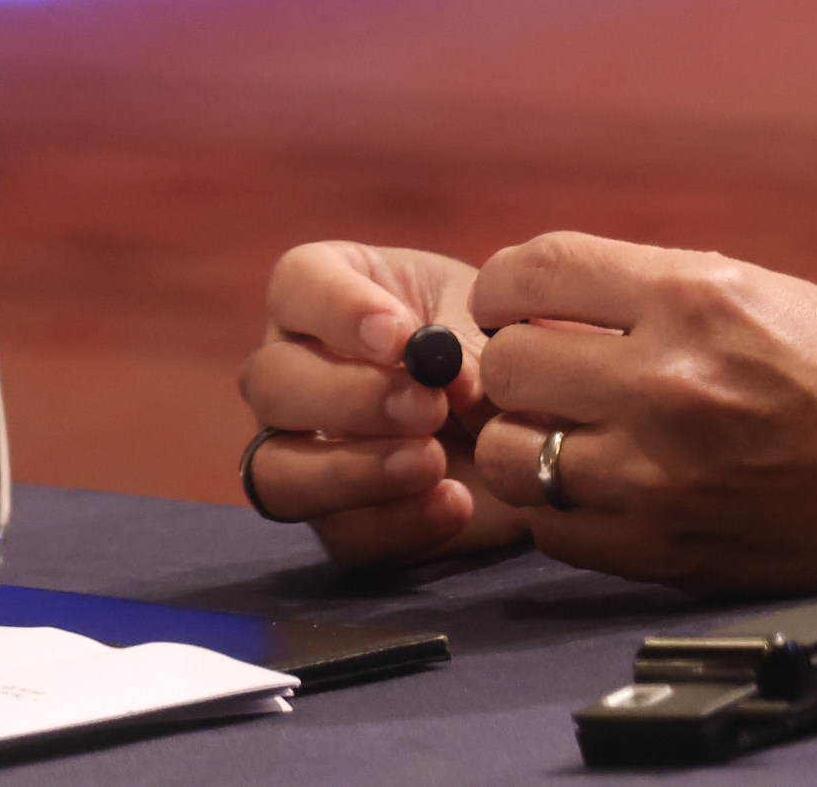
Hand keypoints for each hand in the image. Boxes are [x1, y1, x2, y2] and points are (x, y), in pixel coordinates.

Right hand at [234, 241, 531, 568]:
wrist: (544, 418)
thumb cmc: (502, 341)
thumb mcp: (492, 322)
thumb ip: (467, 342)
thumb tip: (449, 377)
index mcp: (327, 291)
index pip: (297, 284)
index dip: (338, 310)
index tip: (402, 338)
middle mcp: (294, 368)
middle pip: (272, 382)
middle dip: (349, 398)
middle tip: (427, 407)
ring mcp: (300, 449)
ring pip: (275, 471)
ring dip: (352, 470)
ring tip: (431, 462)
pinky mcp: (337, 516)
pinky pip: (340, 532)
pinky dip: (396, 521)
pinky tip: (454, 502)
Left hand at [462, 230, 816, 590]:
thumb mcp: (762, 291)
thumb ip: (653, 293)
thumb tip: (544, 304)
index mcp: (700, 297)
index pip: (534, 271)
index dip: (506, 285)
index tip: (512, 301)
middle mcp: (670, 382)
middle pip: (506, 366)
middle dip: (520, 362)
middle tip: (550, 372)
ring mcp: (660, 476)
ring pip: (507, 454)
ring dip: (526, 439)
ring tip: (568, 433)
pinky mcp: (665, 550)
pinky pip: (552, 526)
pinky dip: (562, 504)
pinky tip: (602, 485)